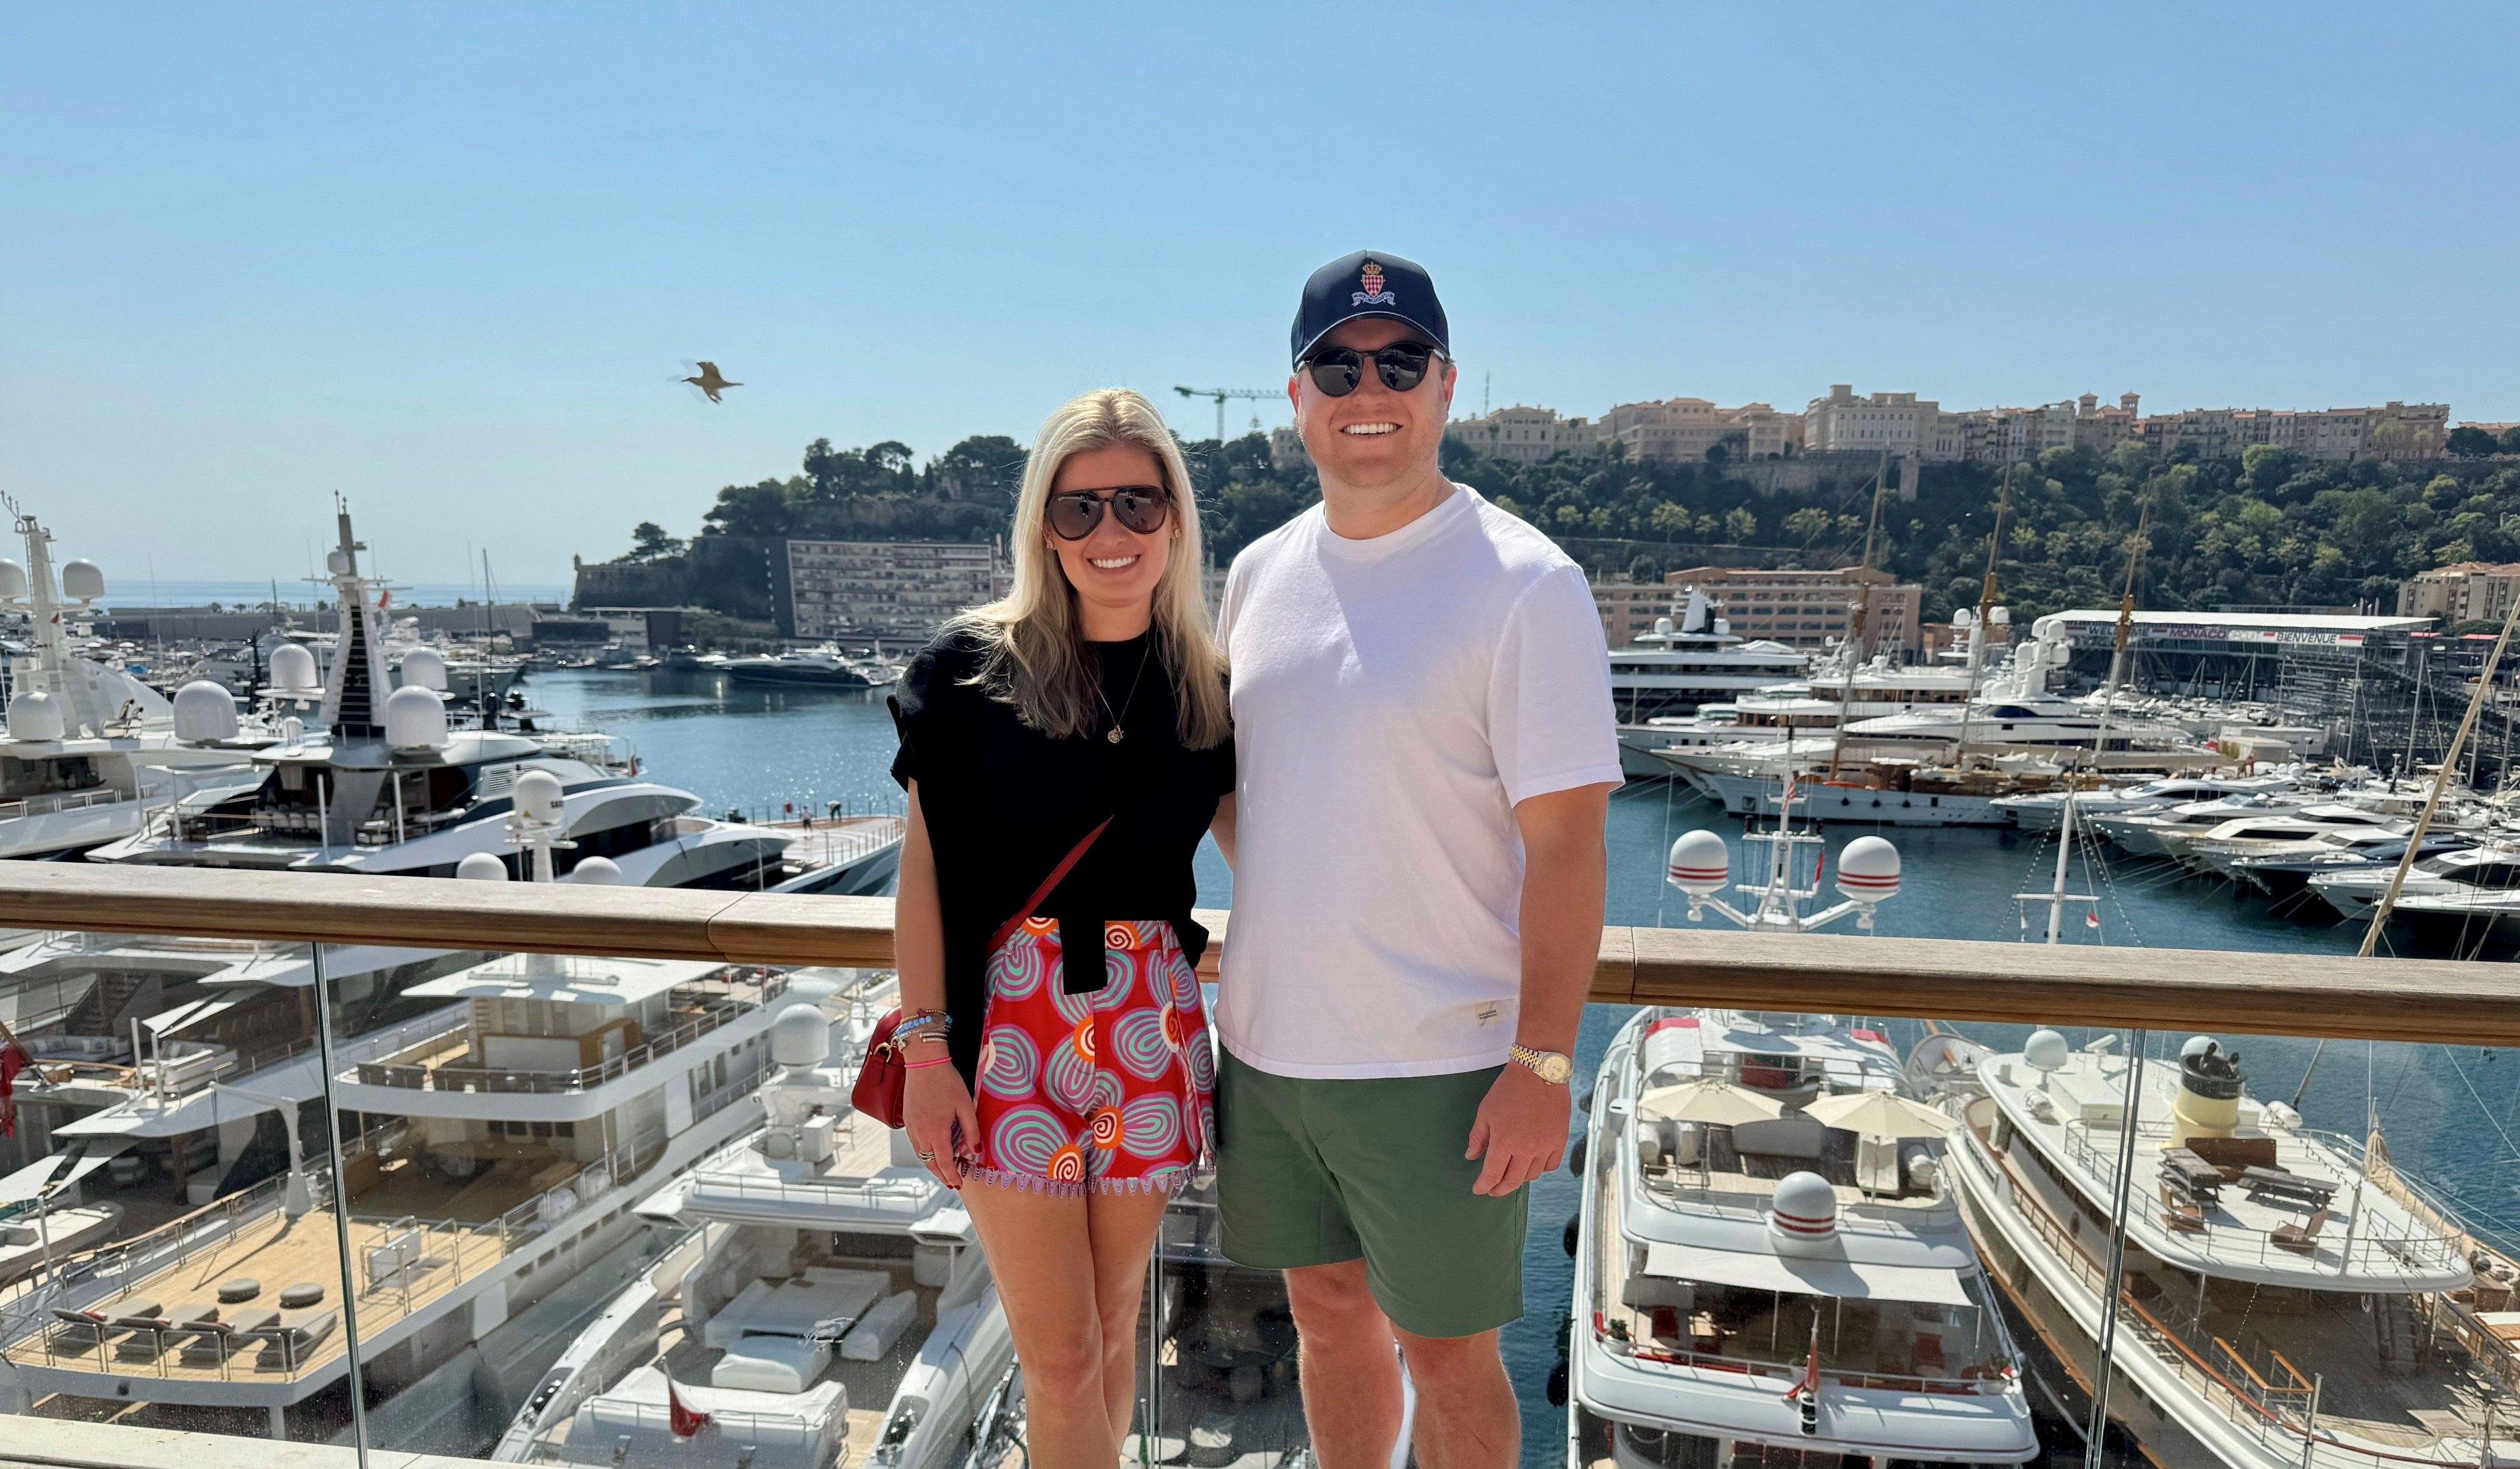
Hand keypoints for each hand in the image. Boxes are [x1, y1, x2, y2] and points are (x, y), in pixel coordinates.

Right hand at [903, 1060, 981, 1189]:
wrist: (924, 1063)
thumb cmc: (947, 1081)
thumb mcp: (965, 1105)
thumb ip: (971, 1131)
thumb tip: (975, 1152)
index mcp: (936, 1131)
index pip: (944, 1162)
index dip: (952, 1176)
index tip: (958, 1185)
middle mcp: (920, 1133)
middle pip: (929, 1163)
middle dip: (941, 1175)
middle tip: (952, 1182)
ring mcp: (911, 1127)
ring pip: (920, 1154)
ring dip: (931, 1164)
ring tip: (944, 1169)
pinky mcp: (907, 1120)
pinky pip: (915, 1144)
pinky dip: (924, 1152)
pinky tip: (932, 1150)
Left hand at [1465, 1062, 1570, 1196]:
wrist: (1539, 1072)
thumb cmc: (1509, 1090)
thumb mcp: (1486, 1111)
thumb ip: (1478, 1137)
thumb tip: (1471, 1156)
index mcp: (1504, 1142)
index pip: (1492, 1174)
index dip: (1484, 1186)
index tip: (1479, 1189)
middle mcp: (1526, 1149)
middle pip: (1513, 1181)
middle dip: (1499, 1189)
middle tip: (1493, 1190)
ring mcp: (1545, 1146)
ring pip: (1532, 1176)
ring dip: (1519, 1178)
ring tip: (1511, 1173)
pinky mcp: (1560, 1140)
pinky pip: (1550, 1165)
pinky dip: (1540, 1169)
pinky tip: (1532, 1164)